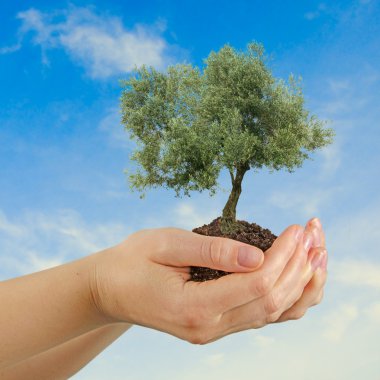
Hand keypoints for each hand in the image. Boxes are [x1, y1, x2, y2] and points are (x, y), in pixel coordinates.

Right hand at [89, 222, 324, 343]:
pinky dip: (288, 297)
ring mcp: (214, 331)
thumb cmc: (133, 261)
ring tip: (319, 253)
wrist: (111, 289)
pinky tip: (300, 276)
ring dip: (301, 283)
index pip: (256, 284)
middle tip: (315, 233)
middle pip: (272, 301)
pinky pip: (262, 317)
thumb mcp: (166, 244)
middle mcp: (209, 328)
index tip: (297, 228)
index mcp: (193, 308)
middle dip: (299, 265)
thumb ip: (211, 251)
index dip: (283, 255)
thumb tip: (257, 256)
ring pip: (274, 314)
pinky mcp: (217, 325)